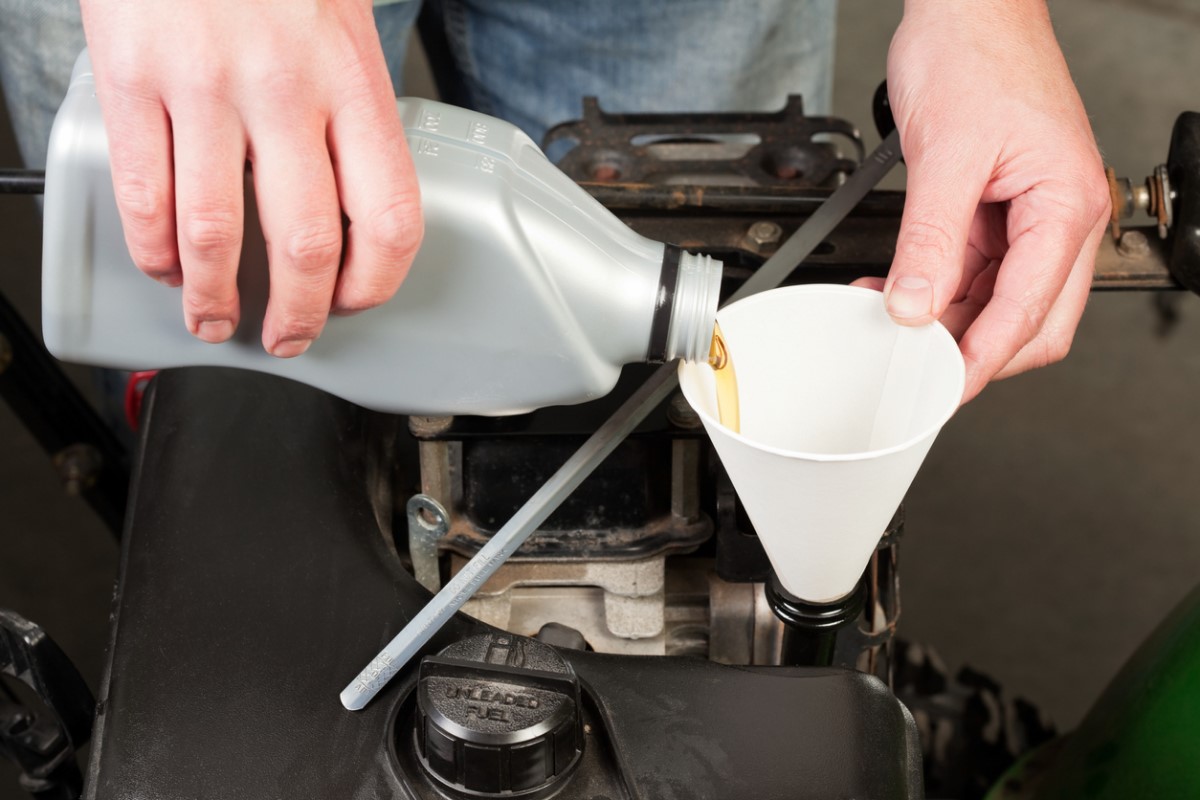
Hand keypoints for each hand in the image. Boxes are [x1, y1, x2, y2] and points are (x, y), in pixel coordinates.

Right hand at [80, 0, 422, 356]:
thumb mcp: (343, 26)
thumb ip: (352, 112)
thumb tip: (353, 204)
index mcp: (353, 80)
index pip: (389, 215)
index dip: (377, 281)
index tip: (357, 301)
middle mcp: (284, 88)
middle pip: (303, 243)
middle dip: (297, 313)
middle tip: (288, 335)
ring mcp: (203, 84)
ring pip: (214, 232)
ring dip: (213, 296)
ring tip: (214, 319)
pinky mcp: (131, 77)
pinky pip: (143, 191)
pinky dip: (151, 246)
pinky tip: (160, 264)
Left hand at [854, 0, 1109, 401]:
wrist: (966, 6)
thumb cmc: (974, 54)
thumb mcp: (944, 156)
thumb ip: (930, 241)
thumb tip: (915, 306)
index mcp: (1066, 206)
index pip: (1029, 312)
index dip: (983, 359)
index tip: (942, 389)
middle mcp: (1057, 217)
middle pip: (1027, 321)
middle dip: (972, 351)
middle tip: (916, 372)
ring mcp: (1026, 215)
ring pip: (993, 299)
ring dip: (943, 320)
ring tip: (887, 328)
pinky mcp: (993, 208)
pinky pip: (968, 268)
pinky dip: (932, 287)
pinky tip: (892, 294)